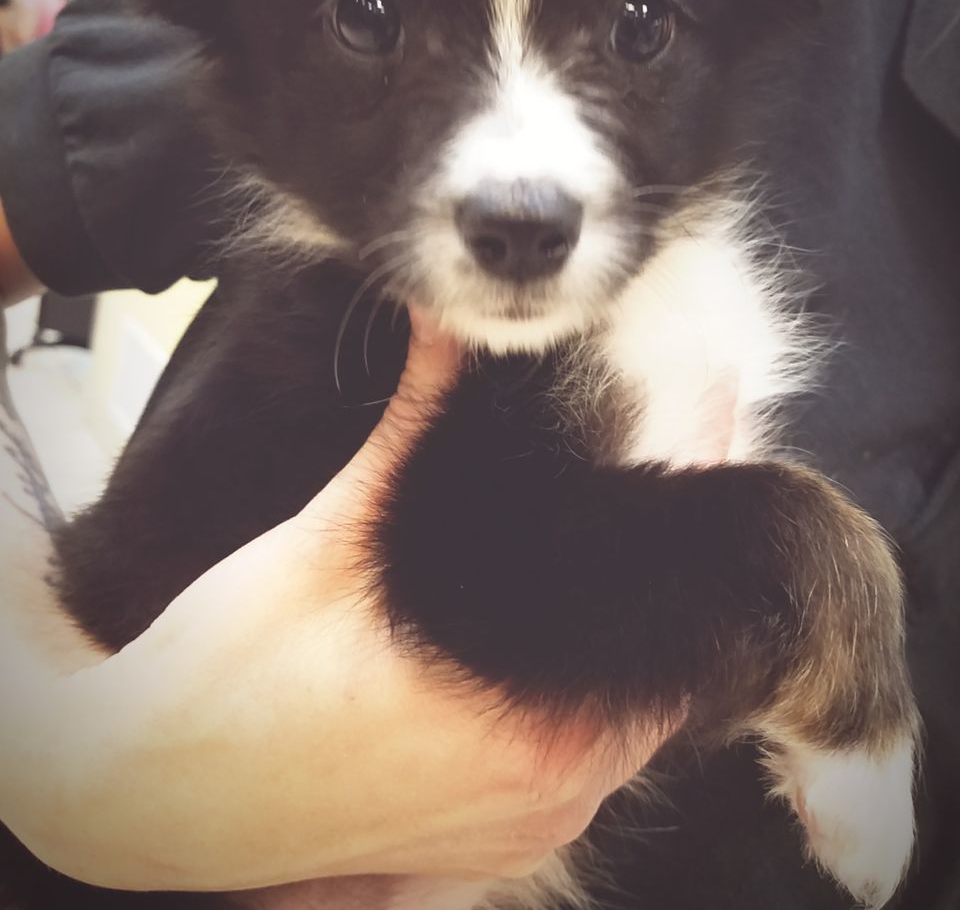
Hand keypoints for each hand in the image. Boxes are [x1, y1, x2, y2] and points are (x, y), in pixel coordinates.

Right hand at [3, 312, 675, 892]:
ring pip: (623, 712)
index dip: (684, 506)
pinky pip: (577, 758)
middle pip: (661, 658)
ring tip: (608, 533)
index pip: (666, 613)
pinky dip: (582, 686)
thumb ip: (410, 431)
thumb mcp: (326, 542)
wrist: (146, 795)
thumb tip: (447, 327)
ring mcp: (520, 829)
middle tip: (665, 452)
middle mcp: (550, 793)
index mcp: (534, 726)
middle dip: (656, 557)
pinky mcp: (483, 847)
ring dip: (624, 626)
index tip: (701, 423)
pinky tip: (548, 626)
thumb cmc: (228, 680)